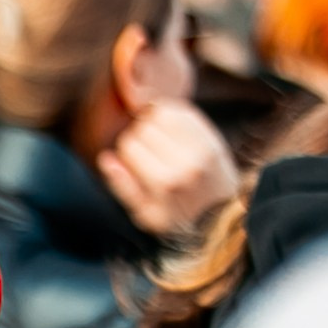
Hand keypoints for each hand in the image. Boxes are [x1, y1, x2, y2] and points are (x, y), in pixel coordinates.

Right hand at [99, 99, 239, 236]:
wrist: (221, 213)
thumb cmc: (177, 216)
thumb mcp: (145, 215)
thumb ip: (122, 188)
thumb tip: (106, 158)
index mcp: (166, 182)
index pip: (129, 146)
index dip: (124, 153)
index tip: (130, 163)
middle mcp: (187, 161)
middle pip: (144, 128)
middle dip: (137, 136)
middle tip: (144, 152)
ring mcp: (203, 145)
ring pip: (163, 113)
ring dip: (153, 122)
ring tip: (156, 139)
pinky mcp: (212, 135)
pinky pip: (182, 110)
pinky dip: (170, 115)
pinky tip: (168, 131)